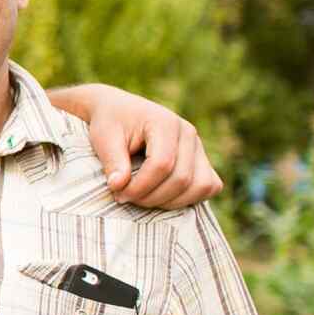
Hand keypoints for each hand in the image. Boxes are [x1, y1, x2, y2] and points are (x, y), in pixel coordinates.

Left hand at [74, 87, 220, 207]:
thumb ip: (112, 161)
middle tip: (125, 197)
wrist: (120, 112)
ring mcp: (198, 147)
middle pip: (182, 179)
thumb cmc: (111, 123)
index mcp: (165, 122)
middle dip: (151, 197)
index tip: (118, 193)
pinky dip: (189, 198)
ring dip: (170, 202)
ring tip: (142, 198)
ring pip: (200, 186)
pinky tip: (161, 196)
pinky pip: (210, 186)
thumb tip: (118, 186)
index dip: (140, 186)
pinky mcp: (202, 160)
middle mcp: (188, 133)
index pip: (162, 164)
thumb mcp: (103, 137)